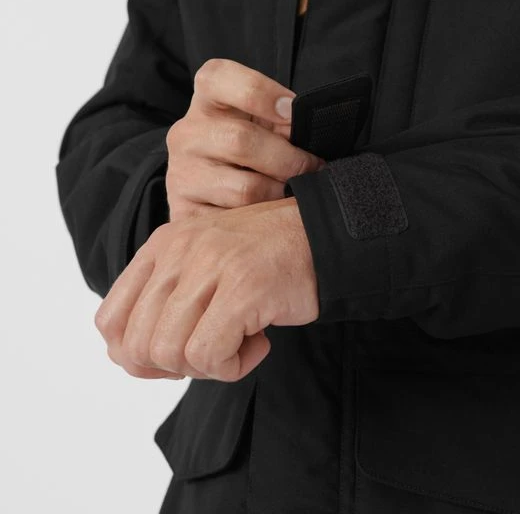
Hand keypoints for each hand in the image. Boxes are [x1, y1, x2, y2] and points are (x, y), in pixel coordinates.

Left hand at [94, 197, 318, 381]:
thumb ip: (166, 302)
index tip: (175, 357)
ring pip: (170, 353)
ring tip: (240, 345)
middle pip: (138, 345)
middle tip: (214, 353)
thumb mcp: (204, 268)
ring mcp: (212, 266)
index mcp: (164, 245)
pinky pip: (210, 355)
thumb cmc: (267, 260)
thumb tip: (132, 360)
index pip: (110, 320)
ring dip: (207, 367)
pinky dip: (233, 367)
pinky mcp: (243, 287)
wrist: (326, 236)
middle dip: (174, 367)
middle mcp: (181, 251)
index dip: (133, 356)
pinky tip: (259, 343)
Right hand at [165, 58, 325, 221]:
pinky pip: (235, 224)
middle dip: (289, 158)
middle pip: (241, 140)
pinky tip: (270, 215)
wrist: (219, 191)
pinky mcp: (184, 213)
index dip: (261, 93)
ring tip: (292, 193)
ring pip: (244, 188)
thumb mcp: (269, 122)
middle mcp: (187, 132)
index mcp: (208, 97)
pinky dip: (262, 222)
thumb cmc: (258, 145)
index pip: (219, 78)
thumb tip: (313, 134)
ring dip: (280, 194)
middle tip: (313, 168)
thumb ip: (285, 120)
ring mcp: (181, 173)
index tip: (292, 112)